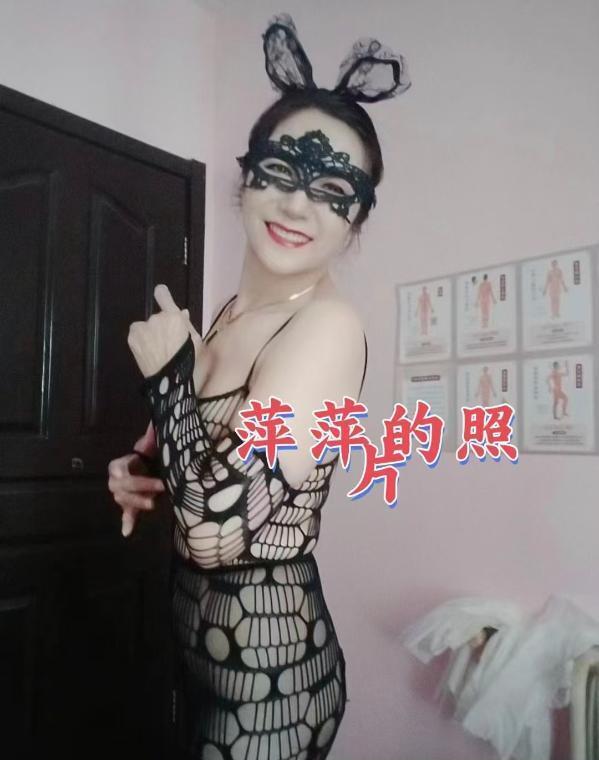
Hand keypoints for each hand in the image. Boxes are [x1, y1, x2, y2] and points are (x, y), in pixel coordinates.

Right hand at [108, 422, 164, 536]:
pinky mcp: (129, 507)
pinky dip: (127, 523)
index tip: (132, 471)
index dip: (126, 470)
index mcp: (118, 465)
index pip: (118, 468)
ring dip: (137, 503)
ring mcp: (121, 495)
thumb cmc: (147, 457)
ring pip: (125, 500)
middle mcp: (116, 481)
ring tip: (152, 504)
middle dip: (141, 486)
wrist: (147, 470)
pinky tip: (127, 531)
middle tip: (159, 488)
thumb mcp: (149, 447)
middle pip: (123, 486)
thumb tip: (155, 424)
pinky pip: (127, 515)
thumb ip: (150, 438)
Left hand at [128, 284, 201, 377]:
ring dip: (152, 334)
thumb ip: (188, 326)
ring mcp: (142, 329)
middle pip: (158, 318)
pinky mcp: (132, 339)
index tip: (160, 291)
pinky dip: (143, 340)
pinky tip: (151, 353)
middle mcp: (156, 319)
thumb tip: (181, 313)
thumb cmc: (190, 364)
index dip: (162, 294)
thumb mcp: (197, 343)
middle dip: (163, 327)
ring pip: (147, 327)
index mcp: (174, 318)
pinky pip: (139, 334)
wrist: (170, 385)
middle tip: (170, 344)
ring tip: (159, 351)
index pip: (163, 297)